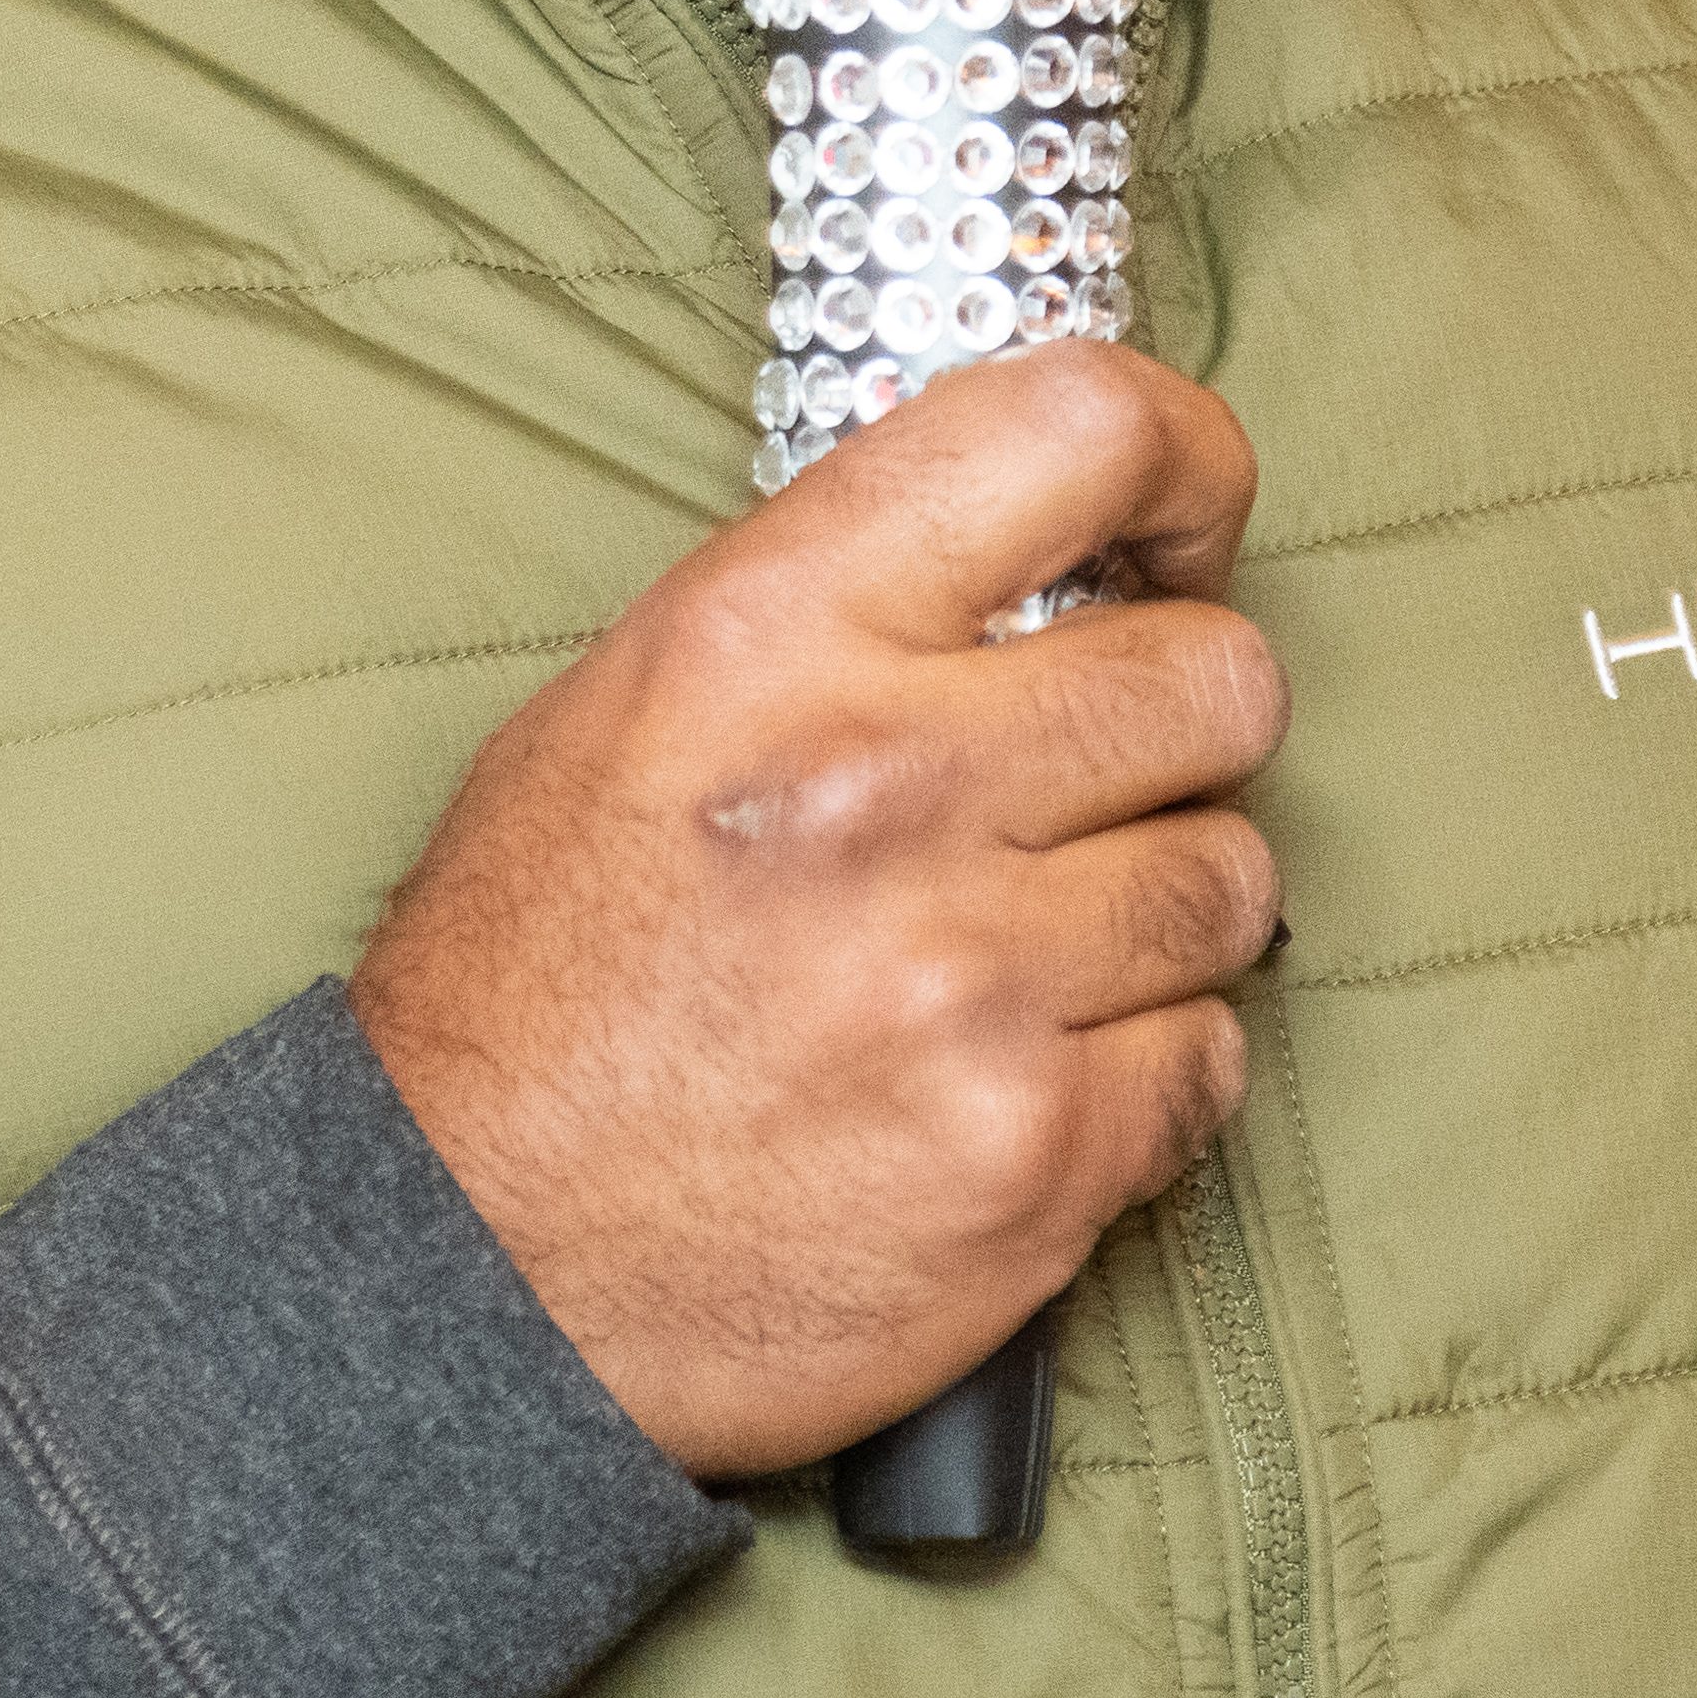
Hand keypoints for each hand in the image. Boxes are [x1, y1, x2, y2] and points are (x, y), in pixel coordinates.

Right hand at [349, 339, 1279, 1478]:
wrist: (462, 1264)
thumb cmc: (536, 975)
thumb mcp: (634, 703)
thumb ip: (839, 608)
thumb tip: (1042, 557)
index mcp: (773, 632)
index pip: (1076, 433)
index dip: (1187, 464)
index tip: (1183, 530)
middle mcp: (883, 780)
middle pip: (1218, 679)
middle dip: (1180, 727)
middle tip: (1099, 781)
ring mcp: (970, 980)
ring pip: (1233, 879)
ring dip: (1164, 911)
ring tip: (1041, 949)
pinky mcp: (1033, 1158)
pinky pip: (1212, 1061)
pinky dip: (1151, 1073)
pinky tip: (1030, 1076)